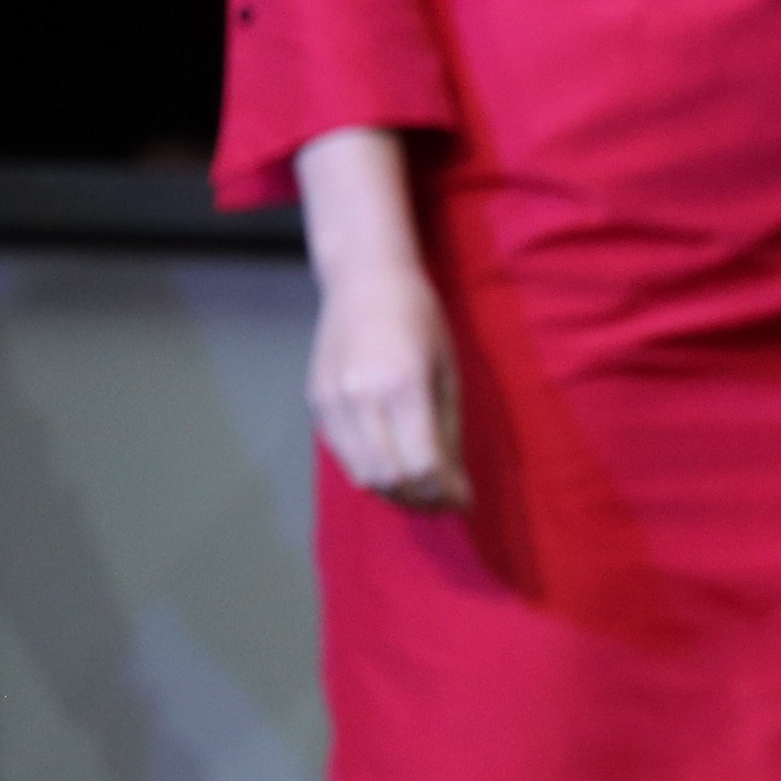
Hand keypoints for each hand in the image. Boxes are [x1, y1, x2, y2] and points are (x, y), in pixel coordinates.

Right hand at [293, 126, 468, 509]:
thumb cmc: (420, 321)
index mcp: (401, 386)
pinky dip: (371, 472)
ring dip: (397, 493)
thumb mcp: (449, 374)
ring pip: (363, 475)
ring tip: (423, 489)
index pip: (423, 466)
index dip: (446, 493)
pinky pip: (344, 456)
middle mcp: (359, 396)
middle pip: (391, 478)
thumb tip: (454, 487)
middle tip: (445, 500)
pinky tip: (395, 465)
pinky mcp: (316, 401)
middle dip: (423, 500)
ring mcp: (331, 400)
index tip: (465, 501)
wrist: (364, 280)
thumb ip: (448, 433)